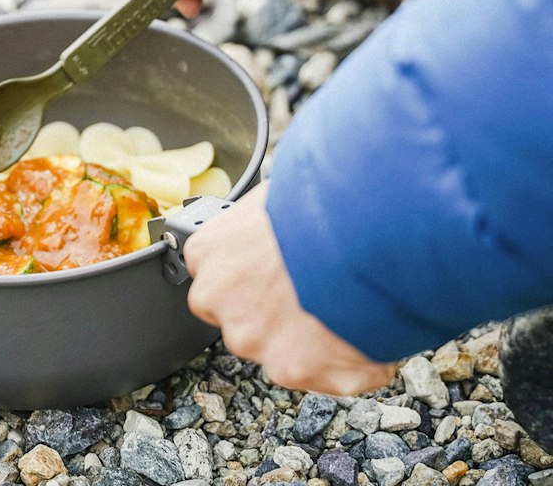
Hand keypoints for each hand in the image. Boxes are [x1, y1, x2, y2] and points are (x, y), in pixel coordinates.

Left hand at [184, 182, 396, 394]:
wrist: (360, 232)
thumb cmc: (320, 204)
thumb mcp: (275, 198)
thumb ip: (260, 225)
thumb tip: (275, 223)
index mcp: (208, 251)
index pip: (214, 277)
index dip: (249, 279)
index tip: (272, 277)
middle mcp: (219, 298)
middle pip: (240, 317)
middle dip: (272, 313)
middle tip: (311, 294)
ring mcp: (251, 337)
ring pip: (278, 350)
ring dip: (308, 340)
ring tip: (345, 308)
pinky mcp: (291, 369)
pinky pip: (321, 374)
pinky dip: (347, 363)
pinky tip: (364, 329)